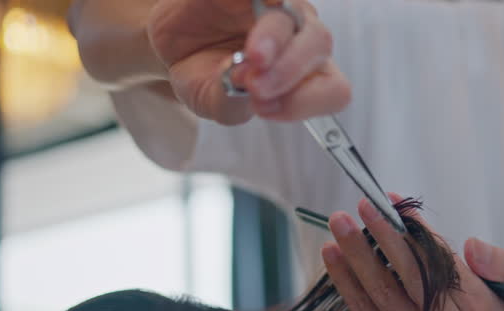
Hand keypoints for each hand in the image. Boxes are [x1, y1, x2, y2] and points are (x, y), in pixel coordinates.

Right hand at [147, 0, 350, 123]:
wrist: (170, 42)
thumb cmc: (202, 74)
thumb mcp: (209, 100)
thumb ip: (230, 101)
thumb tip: (244, 81)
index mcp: (303, 76)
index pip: (334, 89)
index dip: (306, 101)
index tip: (265, 108)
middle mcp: (300, 38)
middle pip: (321, 45)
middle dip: (291, 69)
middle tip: (257, 86)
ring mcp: (280, 6)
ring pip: (296, 13)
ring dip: (276, 37)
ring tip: (252, 57)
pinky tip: (262, 5)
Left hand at [321, 195, 503, 310]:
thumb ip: (498, 262)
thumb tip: (469, 244)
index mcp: (474, 304)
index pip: (439, 256)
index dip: (414, 226)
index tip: (394, 201)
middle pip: (409, 269)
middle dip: (384, 232)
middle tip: (363, 203)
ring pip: (380, 288)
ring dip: (356, 252)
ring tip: (339, 222)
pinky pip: (363, 310)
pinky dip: (346, 280)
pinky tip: (333, 255)